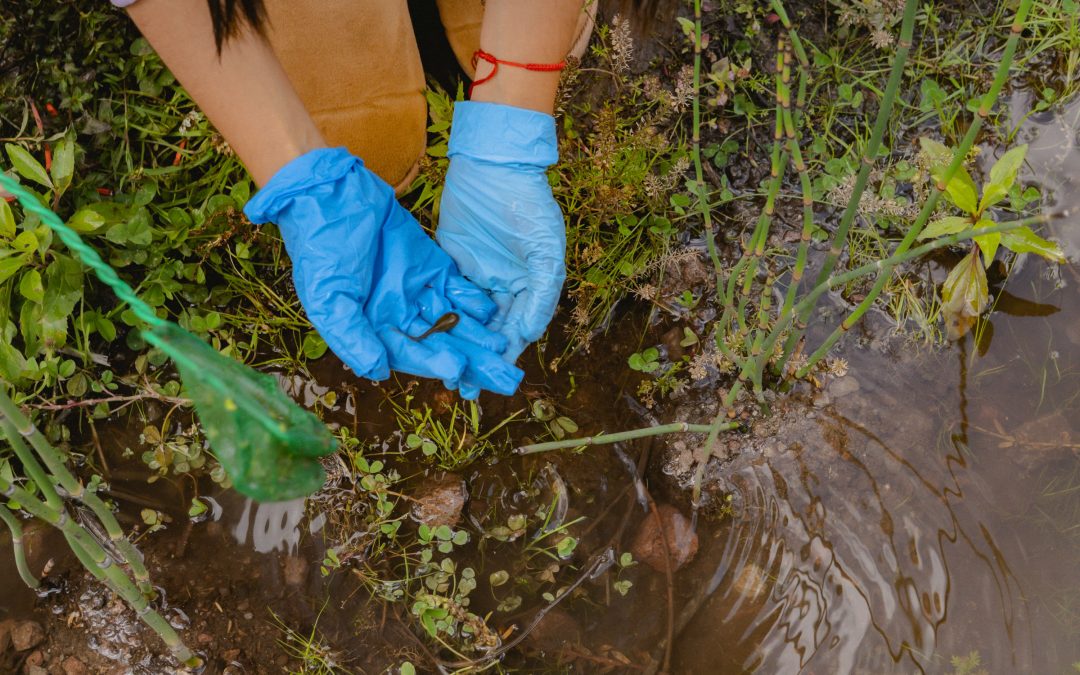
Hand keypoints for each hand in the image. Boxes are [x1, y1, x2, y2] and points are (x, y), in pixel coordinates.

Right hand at [244, 148, 523, 396]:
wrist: (332, 195)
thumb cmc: (321, 249)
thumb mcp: (329, 297)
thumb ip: (352, 335)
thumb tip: (378, 371)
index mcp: (373, 328)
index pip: (410, 353)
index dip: (433, 362)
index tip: (458, 369)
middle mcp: (398, 316)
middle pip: (439, 344)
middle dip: (470, 360)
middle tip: (502, 377)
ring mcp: (416, 291)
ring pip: (453, 320)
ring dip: (477, 335)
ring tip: (504, 347)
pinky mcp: (431, 266)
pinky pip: (457, 289)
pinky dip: (474, 301)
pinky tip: (494, 312)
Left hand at [437, 101, 565, 365]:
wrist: (493, 164)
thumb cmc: (527, 206)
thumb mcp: (544, 252)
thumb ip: (540, 296)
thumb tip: (528, 335)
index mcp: (527, 287)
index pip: (516, 330)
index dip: (504, 355)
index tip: (491, 380)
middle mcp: (500, 286)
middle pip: (487, 331)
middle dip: (475, 358)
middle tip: (461, 386)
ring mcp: (473, 275)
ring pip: (463, 318)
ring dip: (453, 344)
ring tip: (439, 371)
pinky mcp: (447, 261)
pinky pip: (442, 294)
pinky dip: (436, 315)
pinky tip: (424, 337)